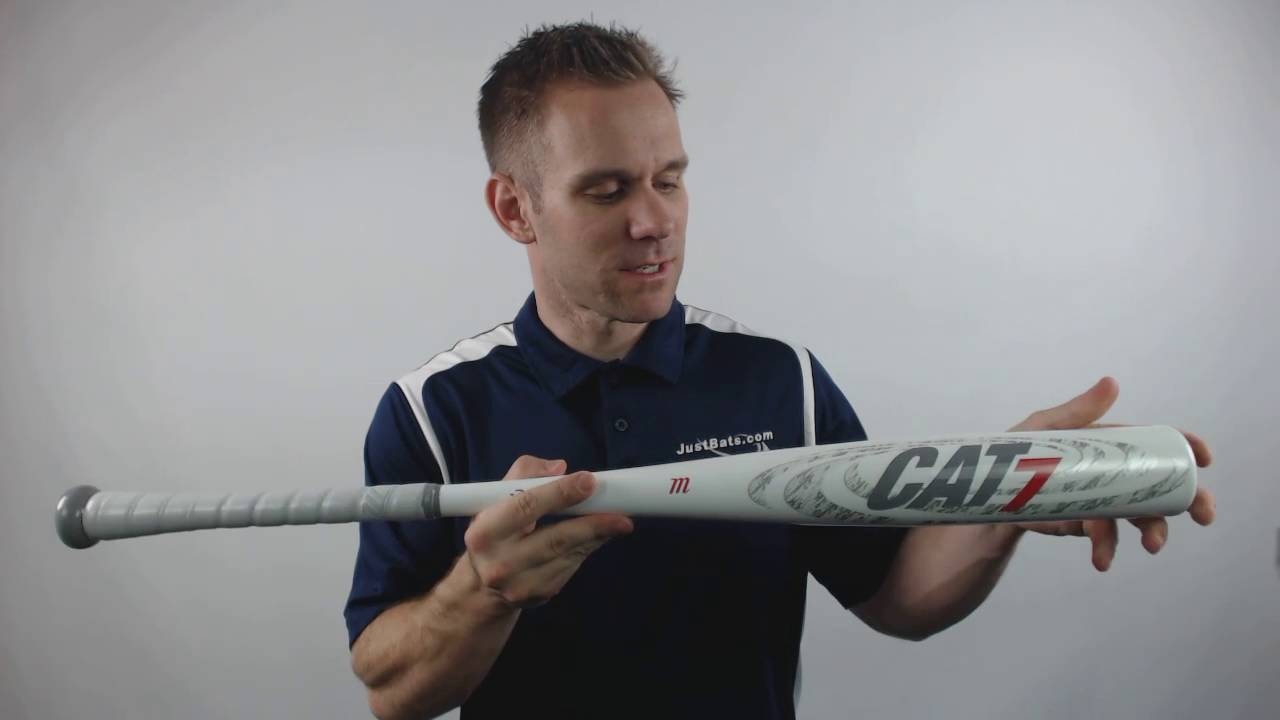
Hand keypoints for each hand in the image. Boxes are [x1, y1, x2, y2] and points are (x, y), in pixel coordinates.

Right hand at [463, 455, 633, 607]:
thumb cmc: (492, 534)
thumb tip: (559, 468)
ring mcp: (521, 584)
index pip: (526, 506)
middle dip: (591, 523)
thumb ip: (523, 473)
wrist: (482, 587)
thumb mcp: (492, 499)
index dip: (560, 492)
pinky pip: (572, 567)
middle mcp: (500, 563)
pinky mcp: (540, 594)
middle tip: (619, 512)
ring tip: (619, 522)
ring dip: (597, 536)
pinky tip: (600, 536)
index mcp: (484, 533)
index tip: (589, 481)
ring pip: (569, 555)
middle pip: (555, 538)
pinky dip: (589, 548)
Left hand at [1007, 376, 1215, 570]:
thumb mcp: (1043, 428)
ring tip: (1152, 545)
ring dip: (1152, 530)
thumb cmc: (1016, 452)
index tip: (1205, 458)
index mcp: (1106, 443)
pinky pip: (1104, 536)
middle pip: (1160, 484)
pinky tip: (1102, 560)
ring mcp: (1100, 499)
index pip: (1154, 443)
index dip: (1184, 448)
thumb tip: (1112, 382)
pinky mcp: (1082, 523)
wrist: (988, 493)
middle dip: (1188, 500)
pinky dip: (1106, 548)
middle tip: (1205, 514)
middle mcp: (1111, 471)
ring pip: (1140, 515)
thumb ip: (1076, 411)